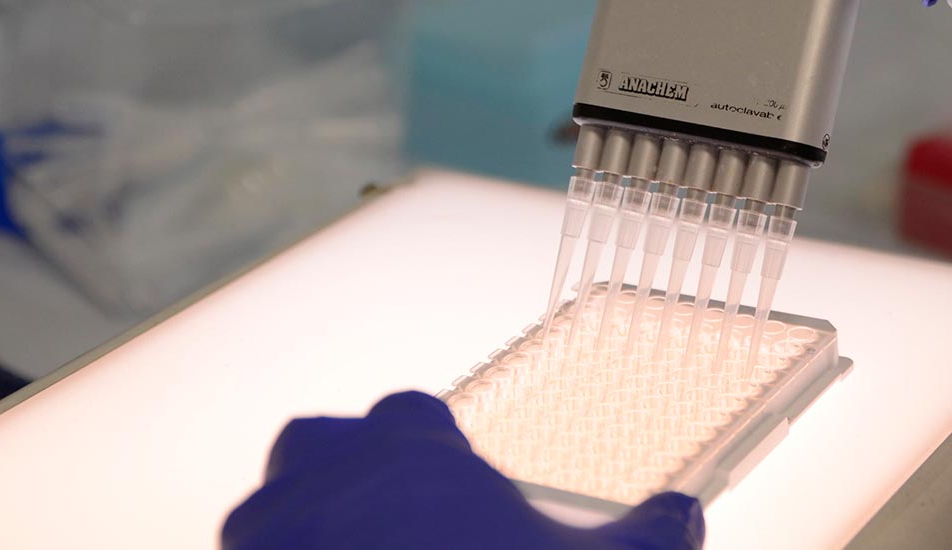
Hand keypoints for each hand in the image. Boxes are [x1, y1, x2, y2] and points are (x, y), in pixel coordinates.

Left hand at [222, 391, 703, 549]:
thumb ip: (651, 538)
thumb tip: (683, 517)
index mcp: (416, 453)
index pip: (411, 415)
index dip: (429, 444)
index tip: (449, 479)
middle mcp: (334, 479)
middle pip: (320, 447)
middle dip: (343, 471)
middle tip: (385, 519)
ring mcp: (274, 535)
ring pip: (269, 509)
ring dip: (297, 525)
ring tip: (343, 547)